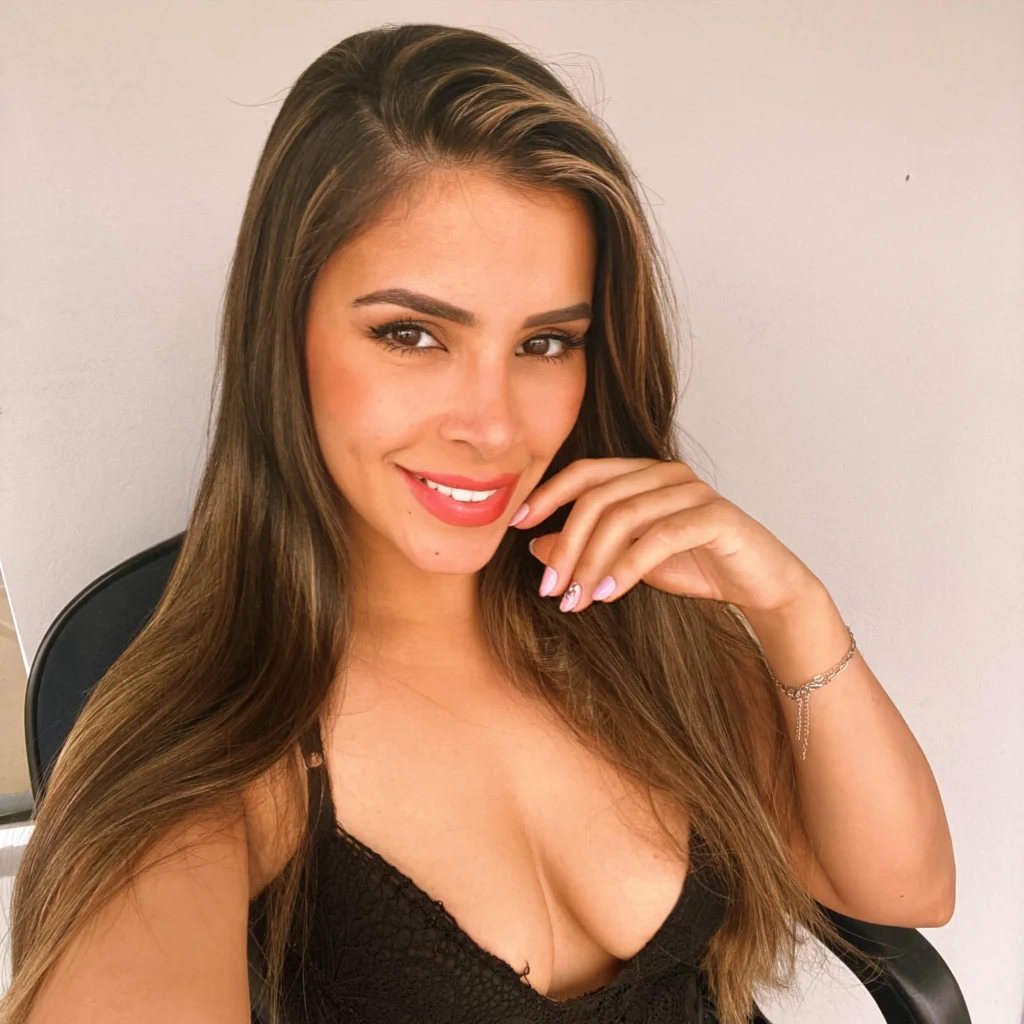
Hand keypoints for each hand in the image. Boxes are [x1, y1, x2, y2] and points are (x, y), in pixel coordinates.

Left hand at [510, 457, 822, 614]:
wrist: (760, 585)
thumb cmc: (695, 566)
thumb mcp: (629, 560)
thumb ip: (588, 548)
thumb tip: (535, 545)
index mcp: (643, 473)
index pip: (586, 472)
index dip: (548, 494)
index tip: (516, 524)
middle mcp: (666, 473)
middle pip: (599, 498)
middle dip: (567, 544)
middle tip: (550, 588)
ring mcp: (692, 491)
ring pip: (624, 518)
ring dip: (591, 563)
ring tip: (575, 600)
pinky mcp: (716, 516)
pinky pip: (659, 537)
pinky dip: (627, 568)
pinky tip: (608, 595)